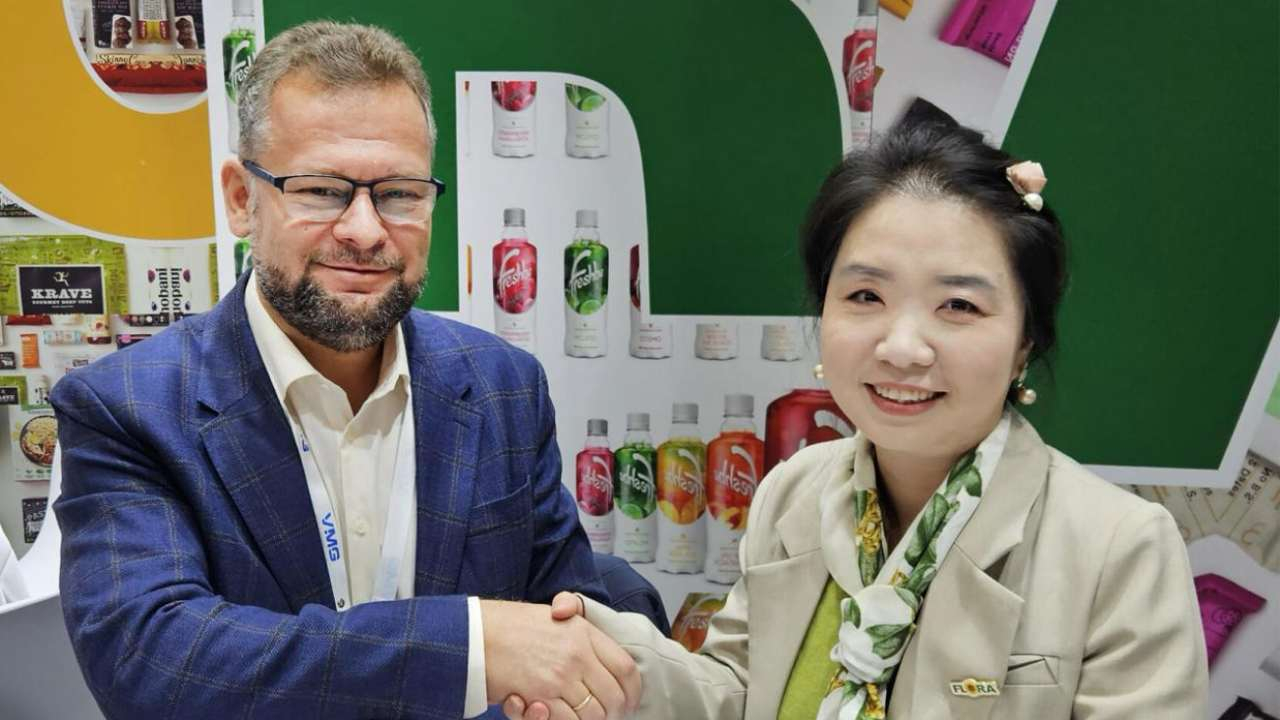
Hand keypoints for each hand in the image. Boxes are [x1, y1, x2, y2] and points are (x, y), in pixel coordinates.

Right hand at [482, 597, 638, 718]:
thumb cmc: (513, 625)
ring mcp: (559, 676)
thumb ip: (580, 626)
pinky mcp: (540, 696)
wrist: (477, 633)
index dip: (632, 691)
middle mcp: (577, 654)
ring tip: (579, 715)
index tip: (630, 702)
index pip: (626, 668)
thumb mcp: (553, 615)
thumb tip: (601, 650)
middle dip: (613, 712)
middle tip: (606, 715)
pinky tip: (555, 714)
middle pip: (613, 696)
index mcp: (584, 633)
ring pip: (593, 713)